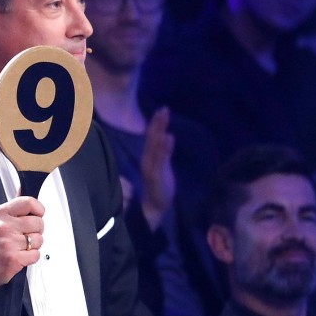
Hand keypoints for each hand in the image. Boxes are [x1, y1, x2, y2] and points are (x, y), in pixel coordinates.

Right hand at [0, 196, 45, 299]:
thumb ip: (13, 208)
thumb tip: (22, 188)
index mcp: (0, 214)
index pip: (29, 203)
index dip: (38, 210)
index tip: (36, 215)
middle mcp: (4, 226)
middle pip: (38, 222)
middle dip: (35, 231)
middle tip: (24, 236)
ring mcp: (8, 242)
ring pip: (39, 239)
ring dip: (33, 246)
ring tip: (20, 247)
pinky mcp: (14, 258)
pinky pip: (36, 254)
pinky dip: (31, 257)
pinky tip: (20, 256)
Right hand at [139, 106, 174, 230]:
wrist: (154, 206)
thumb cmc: (159, 186)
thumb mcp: (163, 166)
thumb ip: (164, 152)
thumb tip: (167, 136)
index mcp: (149, 157)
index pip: (152, 137)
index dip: (155, 123)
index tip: (162, 110)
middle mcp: (147, 159)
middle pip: (152, 138)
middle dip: (157, 123)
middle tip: (163, 109)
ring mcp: (151, 167)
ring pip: (154, 146)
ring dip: (158, 131)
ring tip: (163, 118)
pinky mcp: (156, 175)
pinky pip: (160, 159)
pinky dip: (163, 148)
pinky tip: (168, 137)